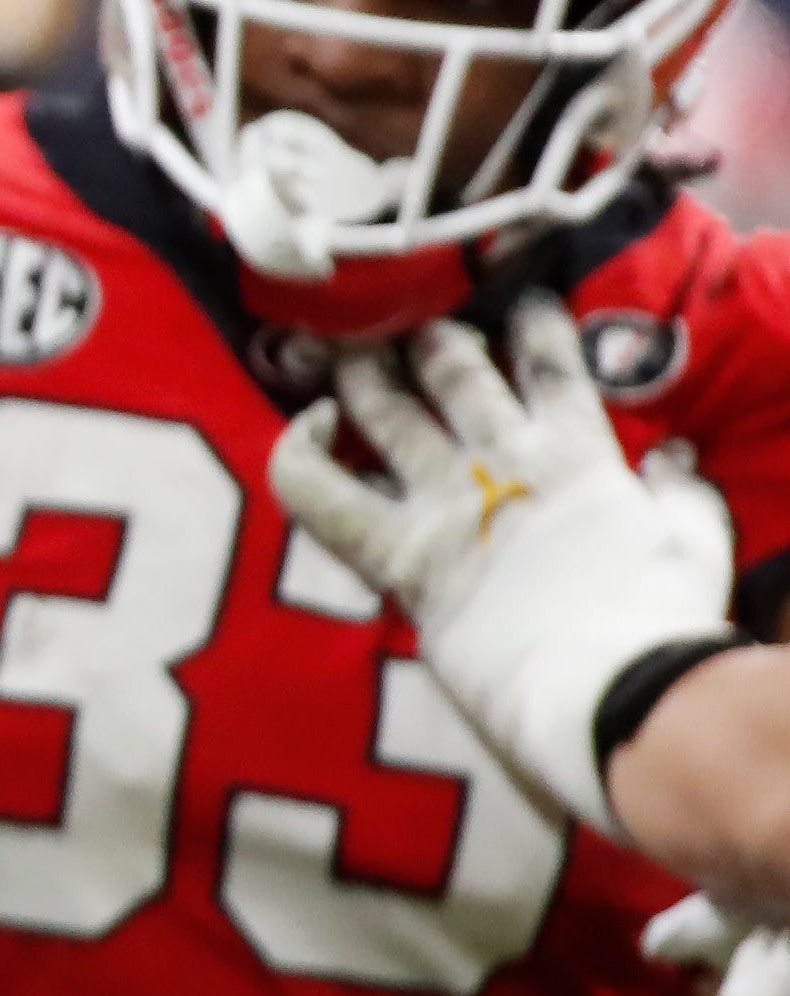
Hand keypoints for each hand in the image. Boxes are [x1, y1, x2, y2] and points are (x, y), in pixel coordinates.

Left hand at [268, 294, 734, 827]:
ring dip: (361, 370)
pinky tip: (305, 427)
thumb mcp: (697, 550)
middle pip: (452, 369)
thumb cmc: (660, 628)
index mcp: (579, 457)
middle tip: (413, 326)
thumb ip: (684, 499)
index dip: (533, 326)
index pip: (551, 366)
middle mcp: (501, 462)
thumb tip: (674, 461)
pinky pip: (317, 488)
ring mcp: (441, 501)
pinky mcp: (392, 552)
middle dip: (430, 339)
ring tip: (348, 350)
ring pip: (381, 406)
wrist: (608, 691)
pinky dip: (298, 448)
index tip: (523, 305)